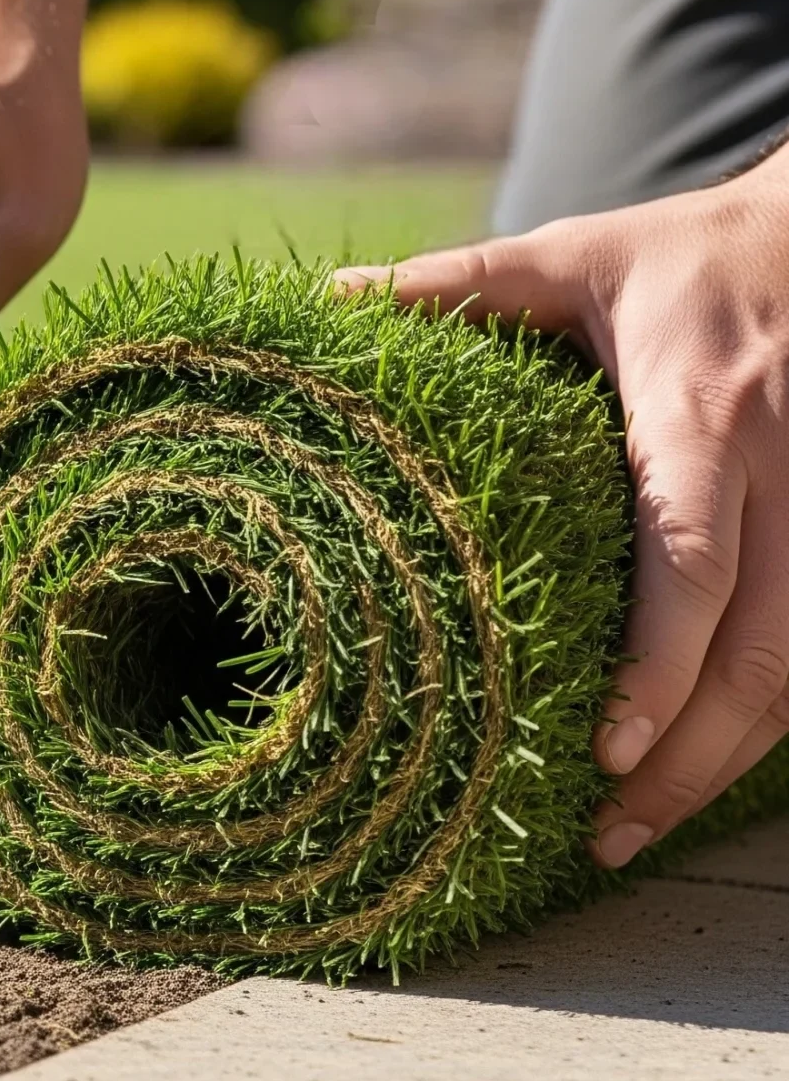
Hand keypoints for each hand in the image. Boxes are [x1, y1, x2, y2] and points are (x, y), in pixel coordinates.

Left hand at [336, 157, 788, 866]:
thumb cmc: (682, 257)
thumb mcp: (572, 255)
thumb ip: (458, 284)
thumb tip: (335, 296)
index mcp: (700, 412)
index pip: (691, 559)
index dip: (658, 662)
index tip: (604, 741)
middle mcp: (783, 470)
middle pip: (761, 647)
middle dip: (690, 752)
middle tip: (608, 824)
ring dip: (729, 762)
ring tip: (636, 825)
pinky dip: (767, 724)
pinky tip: (701, 773)